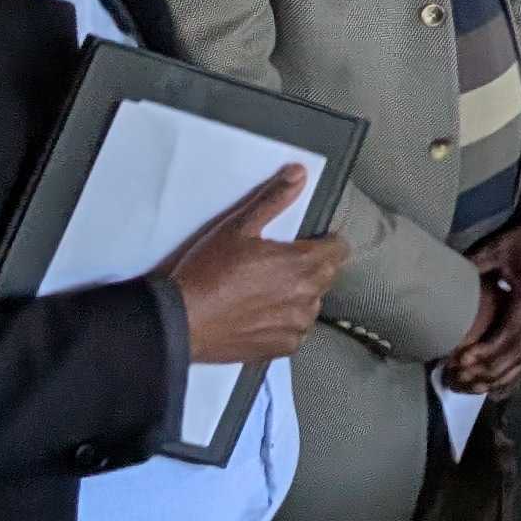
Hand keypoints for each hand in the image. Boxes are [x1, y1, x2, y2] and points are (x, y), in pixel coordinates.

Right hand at [168, 168, 349, 368]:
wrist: (181, 320)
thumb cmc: (207, 271)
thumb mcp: (238, 227)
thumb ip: (274, 199)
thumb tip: (299, 173)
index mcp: (303, 264)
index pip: (339, 249)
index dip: (325, 242)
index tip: (307, 242)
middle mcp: (307, 297)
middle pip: (327, 275)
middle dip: (312, 266)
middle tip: (279, 263)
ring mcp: (296, 326)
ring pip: (312, 304)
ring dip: (299, 295)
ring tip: (266, 290)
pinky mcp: (281, 347)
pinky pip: (296, 330)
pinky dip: (285, 321)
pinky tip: (260, 314)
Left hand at [448, 208, 520, 391]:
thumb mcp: (498, 247)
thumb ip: (474, 266)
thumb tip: (441, 280)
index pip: (509, 332)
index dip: (486, 350)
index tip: (463, 359)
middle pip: (518, 352)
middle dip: (489, 368)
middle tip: (460, 375)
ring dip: (500, 372)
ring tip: (473, 383)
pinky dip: (512, 367)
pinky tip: (493, 377)